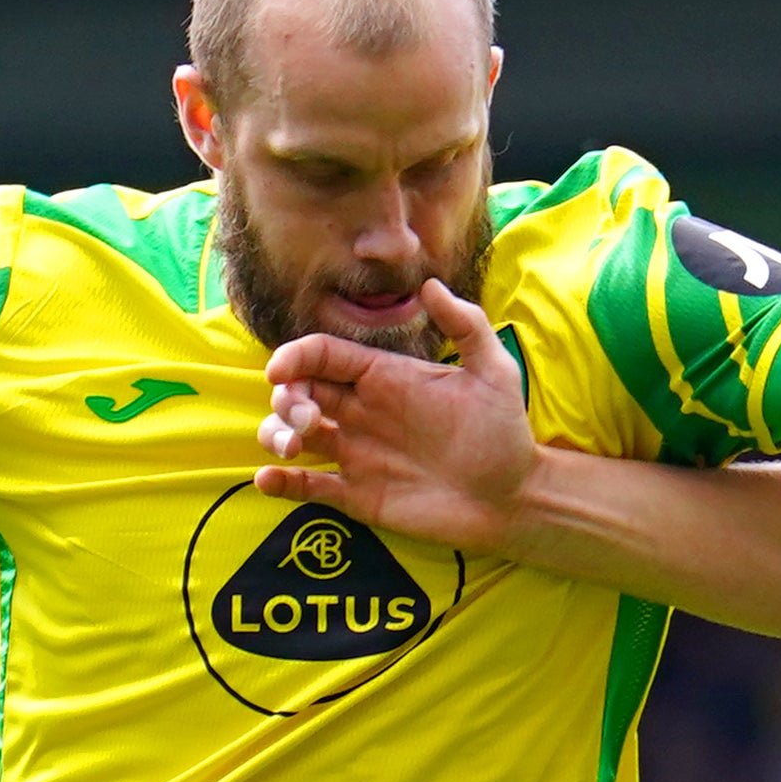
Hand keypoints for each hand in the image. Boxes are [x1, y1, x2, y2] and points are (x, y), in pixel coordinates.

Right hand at [254, 281, 539, 550]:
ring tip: (291, 448)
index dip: (295, 357)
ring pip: (294, 436)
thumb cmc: (503, 433)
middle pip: (300, 392)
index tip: (279, 371)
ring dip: (277, 435)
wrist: (512, 497)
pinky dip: (281, 482)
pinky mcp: (358, 495)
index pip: (324, 356)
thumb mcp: (493, 372)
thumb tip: (429, 285)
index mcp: (385, 377)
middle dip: (287, 399)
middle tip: (308, 420)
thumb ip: (465, 326)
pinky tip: (268, 480)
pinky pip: (309, 487)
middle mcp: (363, 412)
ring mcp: (357, 453)